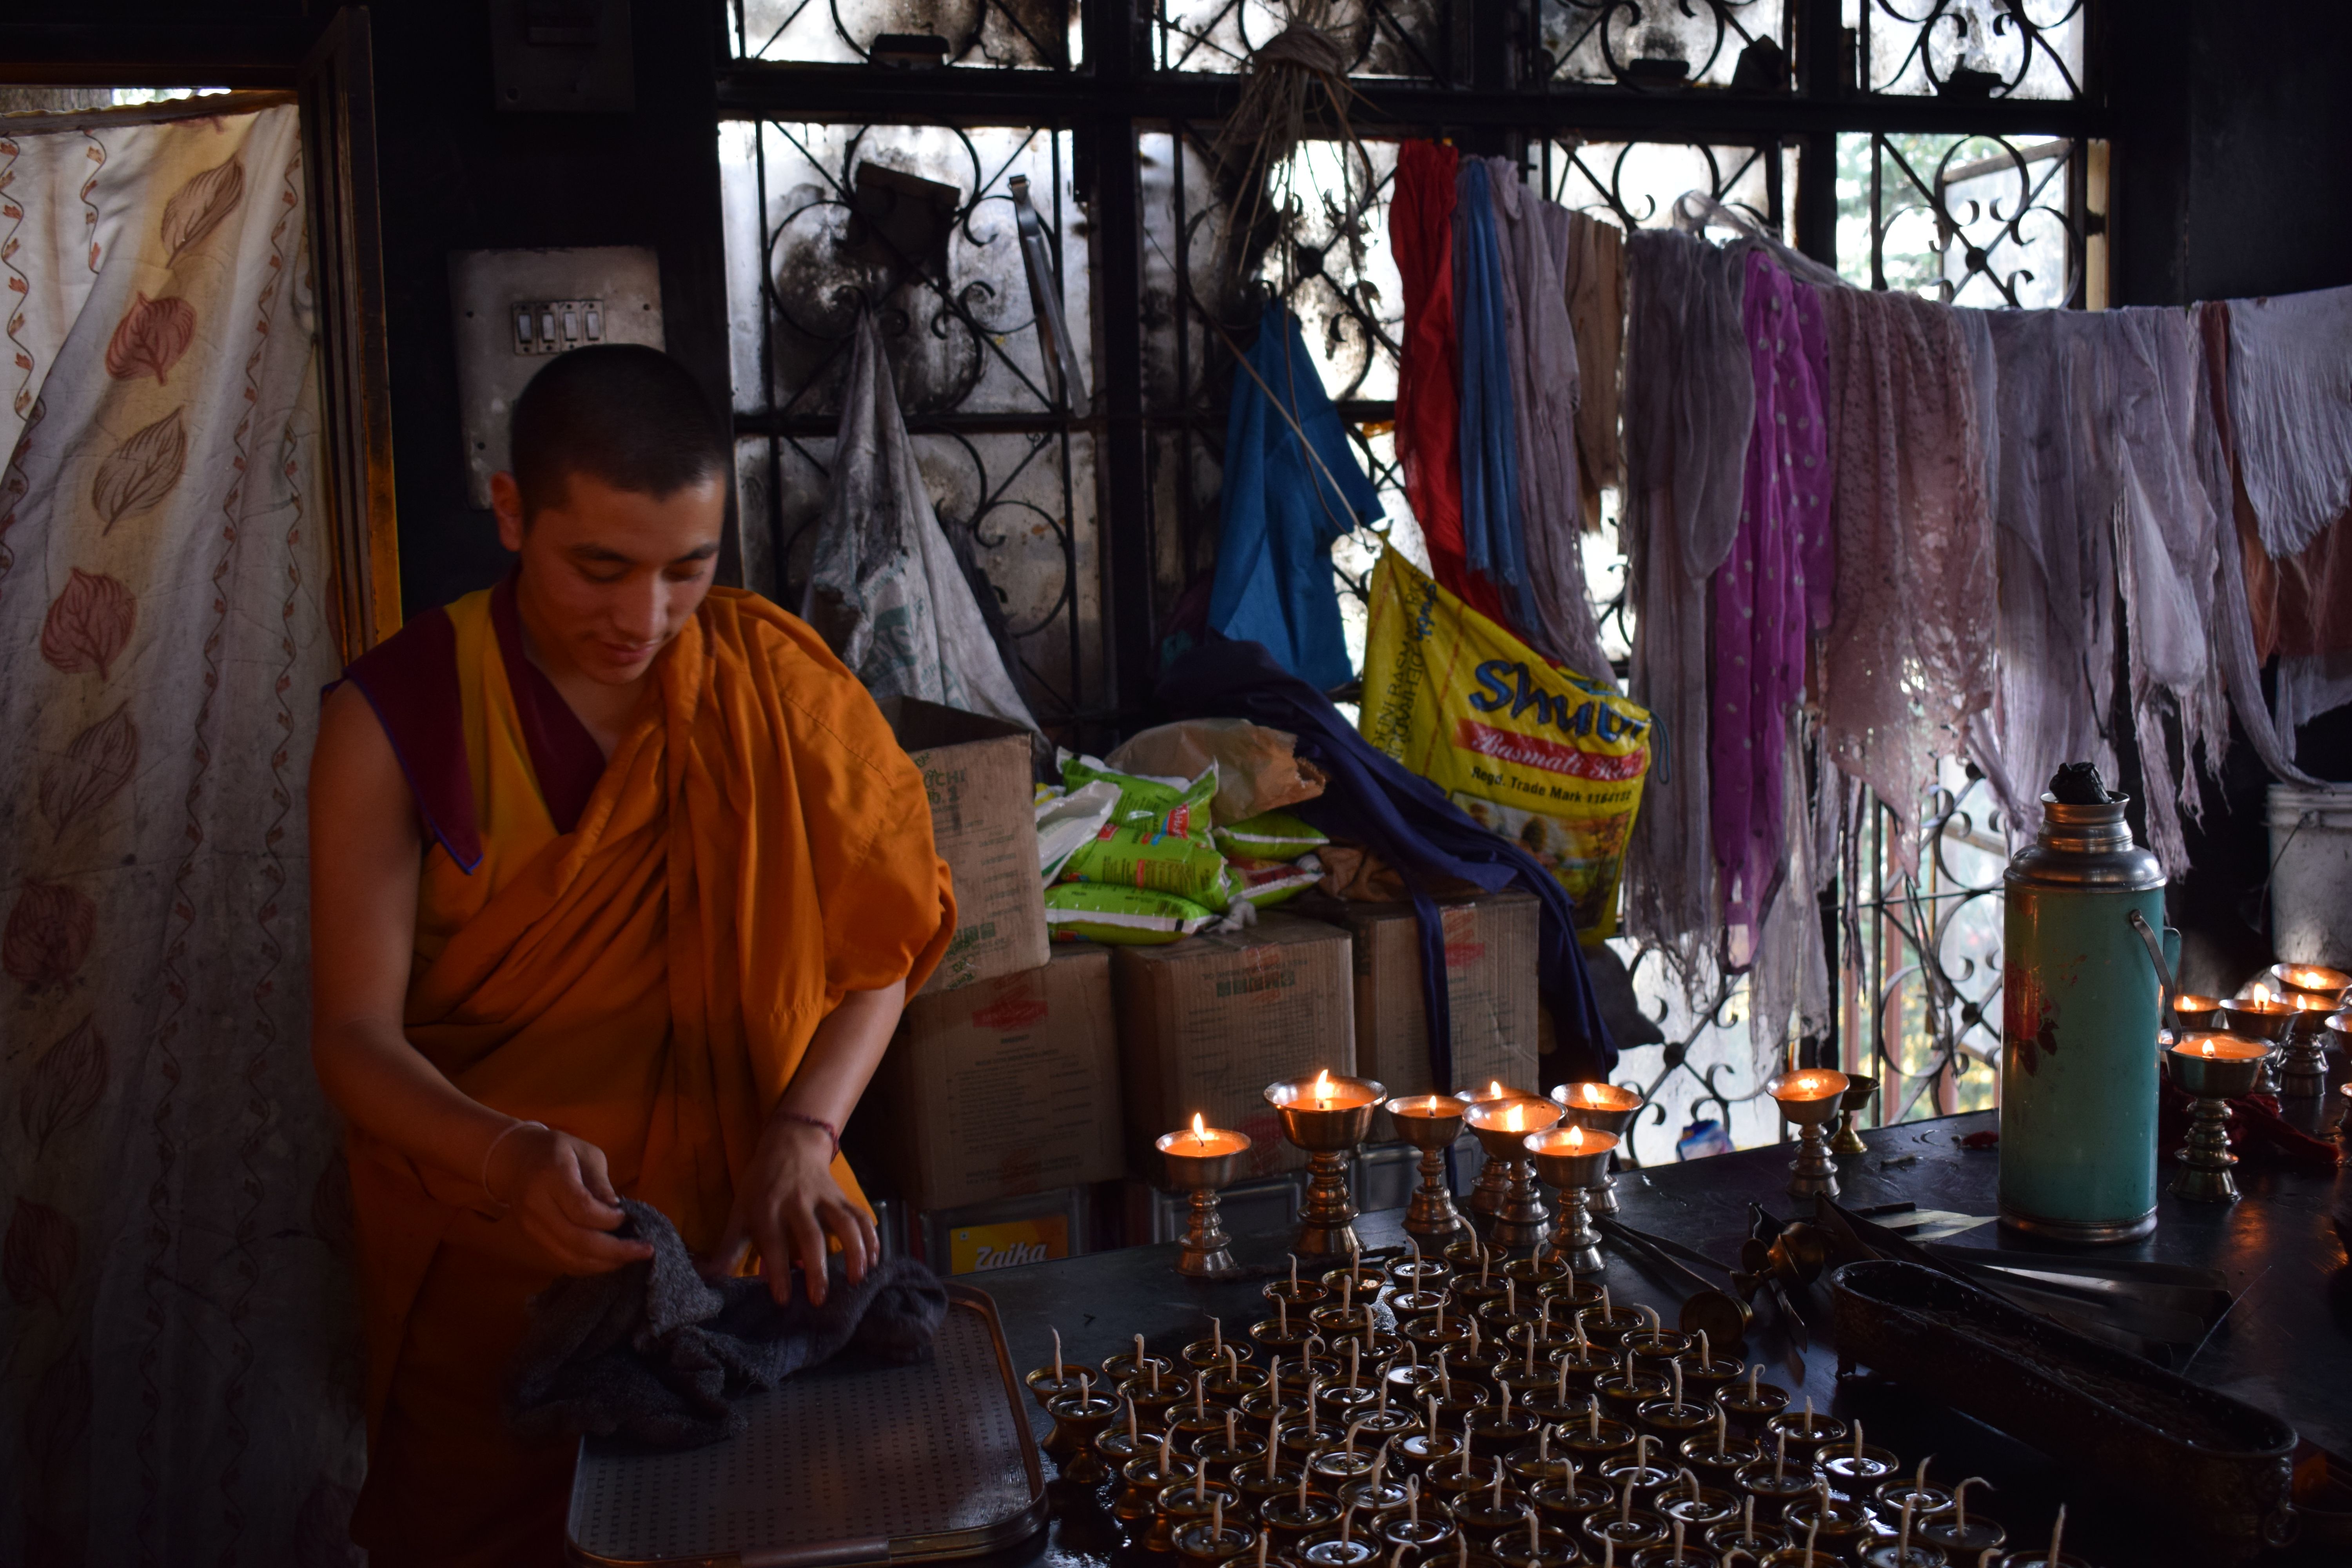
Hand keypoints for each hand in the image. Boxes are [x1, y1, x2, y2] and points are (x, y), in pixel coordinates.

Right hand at [488, 1125, 654, 1274]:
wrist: (515, 1159)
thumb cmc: (559, 1150)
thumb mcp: (586, 1154)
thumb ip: (601, 1184)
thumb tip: (618, 1212)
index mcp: (551, 1176)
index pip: (582, 1209)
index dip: (609, 1220)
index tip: (628, 1217)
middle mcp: (536, 1205)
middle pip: (577, 1240)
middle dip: (615, 1251)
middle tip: (644, 1250)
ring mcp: (530, 1226)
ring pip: (569, 1257)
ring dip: (603, 1264)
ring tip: (630, 1258)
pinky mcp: (531, 1240)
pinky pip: (561, 1261)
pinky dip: (587, 1266)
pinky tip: (608, 1261)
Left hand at [705, 1114, 877, 1304]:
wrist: (790, 1144)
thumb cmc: (760, 1186)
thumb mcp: (739, 1213)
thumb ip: (727, 1249)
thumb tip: (706, 1280)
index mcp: (767, 1210)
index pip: (773, 1244)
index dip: (778, 1272)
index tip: (782, 1300)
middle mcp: (797, 1203)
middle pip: (811, 1236)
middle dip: (817, 1268)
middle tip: (820, 1300)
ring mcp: (824, 1198)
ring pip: (844, 1223)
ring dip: (854, 1251)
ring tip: (856, 1280)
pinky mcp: (842, 1195)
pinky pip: (860, 1215)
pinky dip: (870, 1238)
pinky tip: (873, 1261)